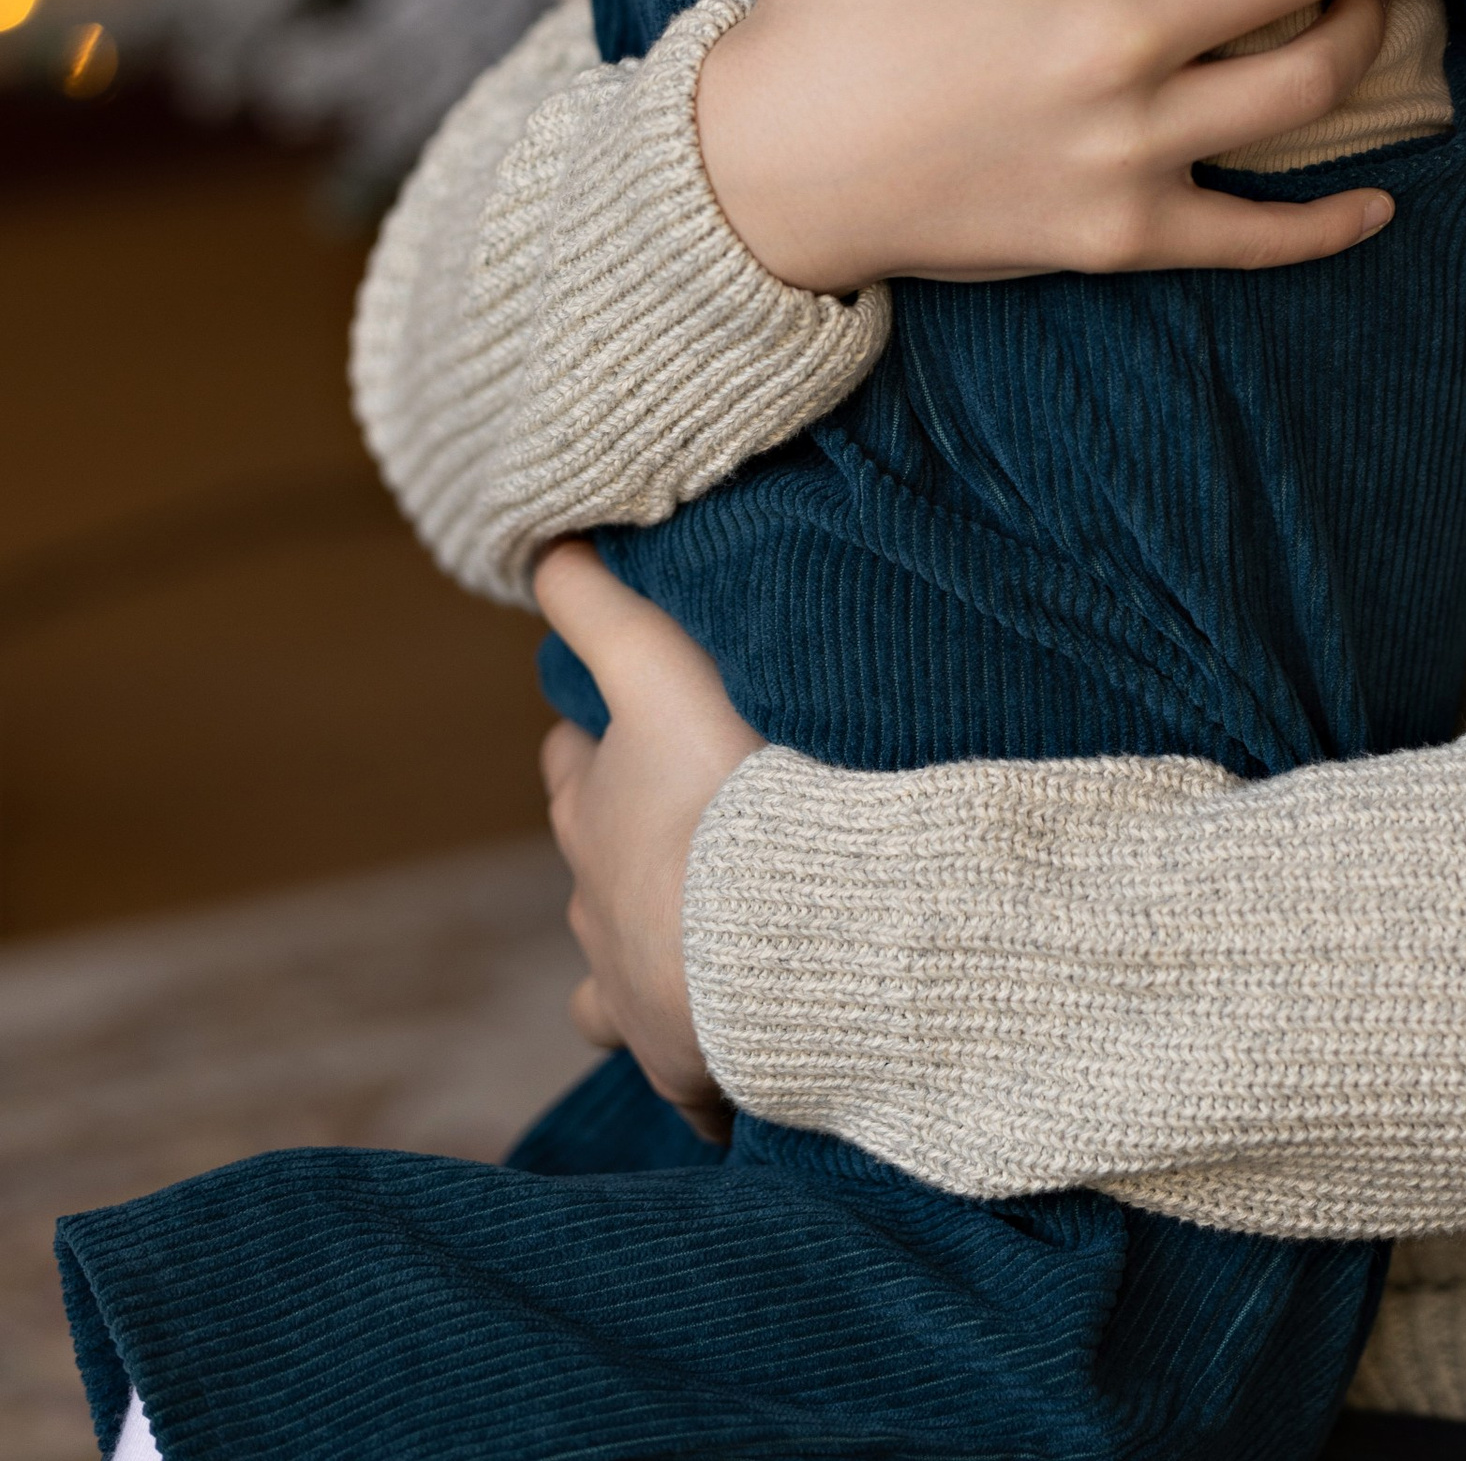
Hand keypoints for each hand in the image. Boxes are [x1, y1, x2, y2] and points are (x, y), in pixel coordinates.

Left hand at [535, 540, 760, 1143]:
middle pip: (587, 877)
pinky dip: (708, 1077)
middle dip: (614, 862)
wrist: (768, 931)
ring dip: (643, 977)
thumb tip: (538, 542)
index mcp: (591, 815)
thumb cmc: (714, 793)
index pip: (570, 766)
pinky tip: (742, 1080)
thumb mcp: (653, 670)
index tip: (610, 734)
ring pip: (610, 994)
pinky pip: (690, 1081)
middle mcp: (596, 909)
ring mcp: (635, 996)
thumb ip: (595, 605)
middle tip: (669, 845)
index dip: (588, 747)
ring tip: (690, 973)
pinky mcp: (685, 1064)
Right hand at [693, 0, 1395, 295]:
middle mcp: (1121, 28)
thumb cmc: (819, 0)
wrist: (766, 169)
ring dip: (1361, 37)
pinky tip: (1378, 206)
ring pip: (1308, 81)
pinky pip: (1259, 234)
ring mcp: (1131, 137)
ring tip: (1372, 4)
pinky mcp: (1125, 230)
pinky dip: (1330, 226)